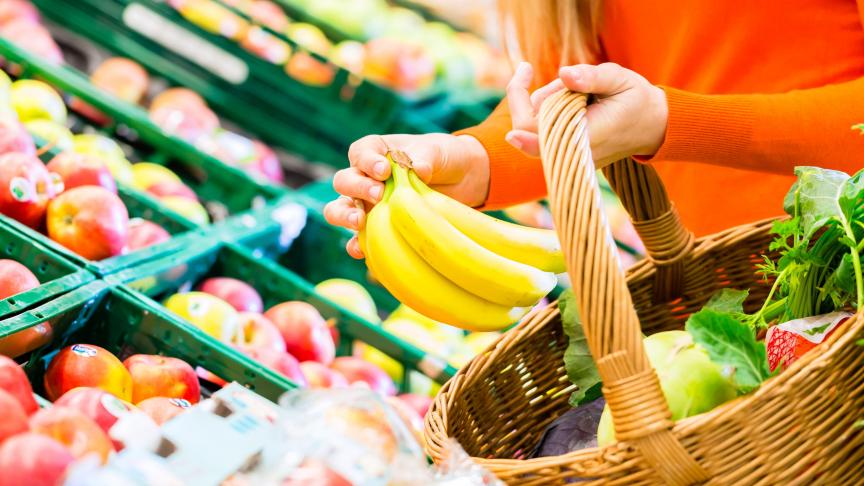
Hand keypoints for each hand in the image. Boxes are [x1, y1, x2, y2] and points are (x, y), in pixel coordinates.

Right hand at [324, 133, 489, 258]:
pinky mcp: (376, 228)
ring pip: (339, 209)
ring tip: (359, 221)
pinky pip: (357, 238)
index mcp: (376, 151)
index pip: (360, 153)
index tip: (384, 171)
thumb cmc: (444, 158)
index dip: (367, 162)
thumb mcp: (438, 151)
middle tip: (378, 195)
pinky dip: (356, 244)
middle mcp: (365, 177)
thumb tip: (419, 169)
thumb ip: (426, 156)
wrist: (461, 181)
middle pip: (344, 181)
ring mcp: (367, 204)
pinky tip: (363, 250)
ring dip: (344, 215)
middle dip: (357, 188)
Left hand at [505, 62, 668, 165]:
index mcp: (587, 135)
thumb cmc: (636, 100)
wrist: (652, 126)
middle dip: (533, 97)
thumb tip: (564, 74)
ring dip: (546, 102)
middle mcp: (573, 151)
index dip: (523, 126)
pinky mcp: (566, 154)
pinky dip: (550, 112)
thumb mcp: (619, 80)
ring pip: (536, 126)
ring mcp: (569, 156)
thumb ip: (592, 77)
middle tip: (545, 75)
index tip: (515, 118)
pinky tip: (573, 102)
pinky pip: (544, 132)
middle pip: (529, 128)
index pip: (541, 136)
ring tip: (579, 91)